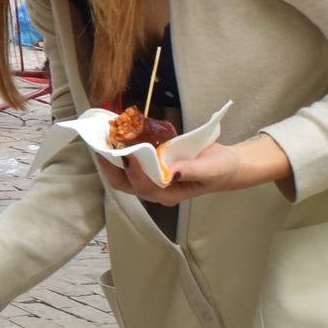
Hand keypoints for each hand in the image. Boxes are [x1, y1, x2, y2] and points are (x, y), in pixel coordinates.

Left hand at [97, 133, 293, 205]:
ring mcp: (151, 177)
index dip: (134, 173)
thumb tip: (171, 172)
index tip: (128, 154)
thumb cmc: (220, 170)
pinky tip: (116, 133)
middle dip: (110, 166)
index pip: (144, 187)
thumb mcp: (211, 170)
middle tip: (100, 145)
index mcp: (168, 194)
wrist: (227, 165)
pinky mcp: (152, 165)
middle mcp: (155, 188)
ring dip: (111, 157)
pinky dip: (121, 148)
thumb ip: (191, 171)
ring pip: (123, 172)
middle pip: (124, 183)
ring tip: (102, 138)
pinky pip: (132, 159)